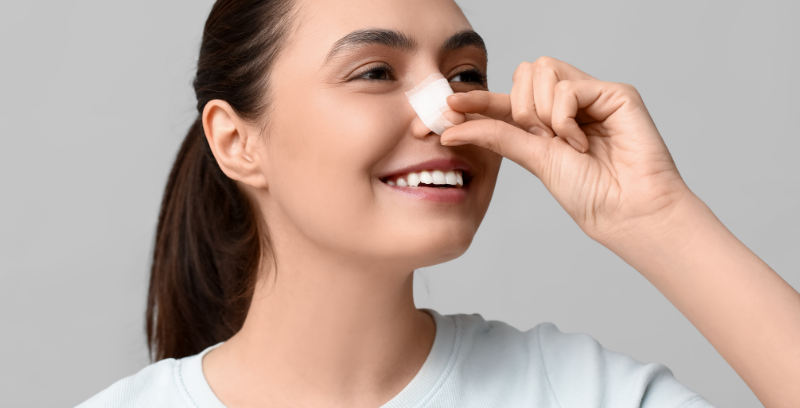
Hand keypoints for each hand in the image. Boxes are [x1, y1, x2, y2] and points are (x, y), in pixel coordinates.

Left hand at [442, 57, 695, 243]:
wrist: (625, 211)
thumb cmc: (588, 193)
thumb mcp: (533, 159)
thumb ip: (498, 135)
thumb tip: (452, 127)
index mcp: (547, 123)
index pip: (506, 100)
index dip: (477, 98)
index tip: (447, 105)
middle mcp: (568, 105)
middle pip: (524, 72)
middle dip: (520, 106)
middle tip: (540, 138)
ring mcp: (592, 96)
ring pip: (542, 70)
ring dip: (543, 110)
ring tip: (564, 141)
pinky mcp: (614, 93)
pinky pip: (568, 87)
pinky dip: (565, 118)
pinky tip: (581, 141)